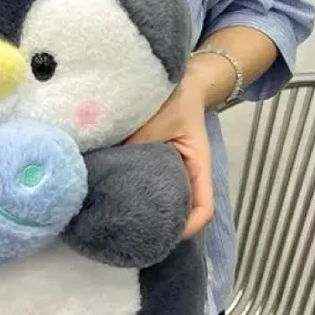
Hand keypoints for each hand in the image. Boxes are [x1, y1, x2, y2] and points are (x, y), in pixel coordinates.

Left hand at [126, 73, 213, 238]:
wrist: (176, 81)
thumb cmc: (174, 99)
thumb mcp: (159, 120)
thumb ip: (140, 143)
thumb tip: (110, 168)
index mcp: (198, 166)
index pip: (204, 209)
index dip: (189, 227)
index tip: (164, 233)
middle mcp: (187, 174)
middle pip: (182, 212)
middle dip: (163, 226)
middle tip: (133, 232)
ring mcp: (171, 172)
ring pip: (164, 201)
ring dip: (148, 210)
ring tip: (121, 219)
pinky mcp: (153, 165)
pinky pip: (147, 185)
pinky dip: (135, 194)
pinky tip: (114, 196)